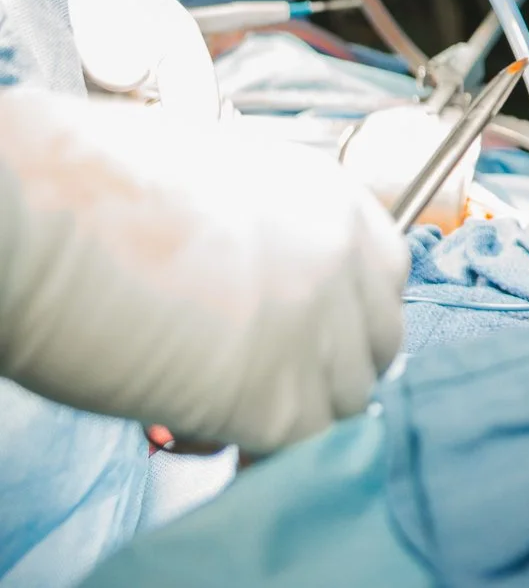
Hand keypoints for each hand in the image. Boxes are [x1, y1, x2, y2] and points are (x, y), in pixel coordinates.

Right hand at [0, 87, 406, 452]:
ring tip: (197, 399)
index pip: (382, 277)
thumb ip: (260, 230)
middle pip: (373, 346)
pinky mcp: (282, 402)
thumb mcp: (210, 183)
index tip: (299, 336)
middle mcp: (345, 261)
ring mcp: (321, 332)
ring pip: (342, 403)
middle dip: (320, 372)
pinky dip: (252, 450)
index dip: (341, 316)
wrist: (39, 224)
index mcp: (331, 201)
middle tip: (248, 379)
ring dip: (284, 415)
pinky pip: (297, 449)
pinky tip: (185, 425)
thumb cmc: (88, 192)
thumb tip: (250, 279)